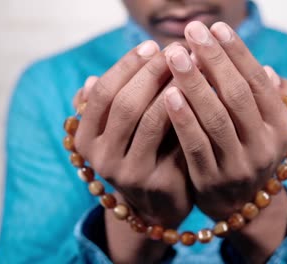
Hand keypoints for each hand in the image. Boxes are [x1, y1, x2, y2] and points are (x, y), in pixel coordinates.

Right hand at [74, 41, 191, 262]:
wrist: (157, 203)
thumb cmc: (139, 154)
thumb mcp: (116, 133)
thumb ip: (108, 107)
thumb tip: (91, 79)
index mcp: (86, 140)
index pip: (102, 93)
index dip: (127, 66)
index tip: (152, 45)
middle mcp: (101, 158)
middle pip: (124, 103)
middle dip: (152, 72)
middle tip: (176, 50)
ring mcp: (128, 173)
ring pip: (150, 119)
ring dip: (172, 87)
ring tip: (191, 65)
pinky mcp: (157, 182)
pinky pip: (174, 139)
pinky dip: (186, 112)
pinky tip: (200, 93)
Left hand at [163, 21, 286, 260]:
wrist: (242, 206)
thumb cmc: (250, 151)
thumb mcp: (269, 128)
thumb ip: (272, 100)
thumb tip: (268, 70)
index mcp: (281, 126)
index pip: (258, 82)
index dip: (237, 53)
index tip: (216, 27)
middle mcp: (265, 145)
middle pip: (236, 95)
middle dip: (213, 60)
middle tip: (192, 31)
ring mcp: (239, 165)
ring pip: (215, 118)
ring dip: (194, 84)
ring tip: (175, 55)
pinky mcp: (212, 181)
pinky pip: (196, 146)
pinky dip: (183, 119)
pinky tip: (168, 94)